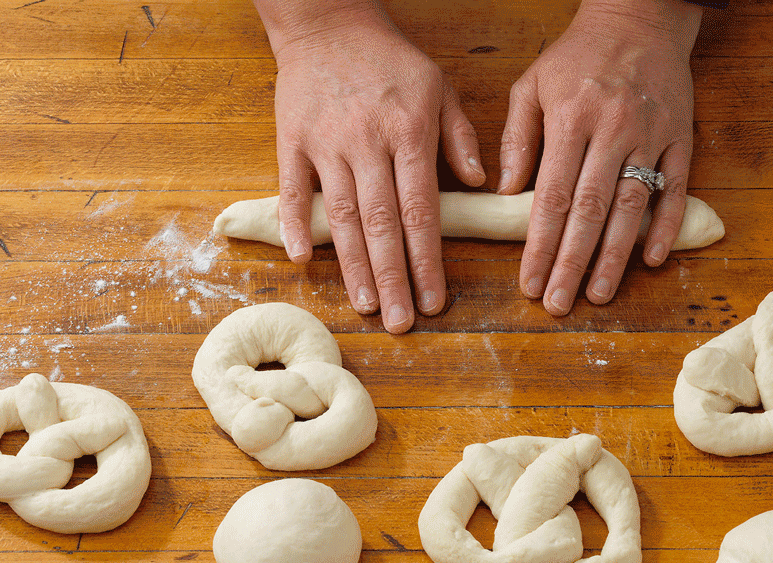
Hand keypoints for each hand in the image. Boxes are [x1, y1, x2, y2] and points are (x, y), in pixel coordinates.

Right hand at [259, 1, 485, 333]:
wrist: (328, 22)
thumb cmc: (391, 61)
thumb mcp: (439, 87)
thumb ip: (459, 137)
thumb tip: (480, 184)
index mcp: (408, 133)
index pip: (422, 211)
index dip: (428, 260)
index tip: (434, 301)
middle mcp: (367, 142)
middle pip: (382, 224)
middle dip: (393, 279)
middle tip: (400, 323)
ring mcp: (326, 143)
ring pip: (342, 215)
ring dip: (353, 266)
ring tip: (366, 305)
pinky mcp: (292, 139)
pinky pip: (293, 189)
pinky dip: (296, 224)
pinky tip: (303, 259)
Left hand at [497, 0, 703, 315]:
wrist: (640, 17)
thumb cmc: (577, 57)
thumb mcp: (533, 85)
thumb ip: (517, 138)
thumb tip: (504, 194)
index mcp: (571, 119)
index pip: (551, 197)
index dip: (539, 246)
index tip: (529, 282)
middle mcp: (612, 130)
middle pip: (589, 211)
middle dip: (571, 263)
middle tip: (558, 303)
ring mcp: (651, 136)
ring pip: (631, 207)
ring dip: (614, 256)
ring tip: (597, 294)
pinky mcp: (681, 138)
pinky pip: (675, 189)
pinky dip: (665, 227)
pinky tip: (651, 260)